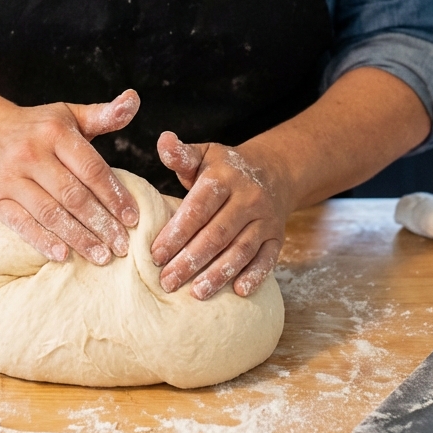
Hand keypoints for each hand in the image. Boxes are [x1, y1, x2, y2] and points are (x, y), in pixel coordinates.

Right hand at [0, 88, 140, 265]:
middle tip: (122, 246)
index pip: (91, 168)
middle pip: (72, 195)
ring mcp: (10, 178)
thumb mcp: (69, 115)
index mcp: (54, 132)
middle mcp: (30, 153)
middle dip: (101, 223)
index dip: (114, 195)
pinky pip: (22, 224)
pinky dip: (43, 241)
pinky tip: (63, 254)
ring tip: (101, 256)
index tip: (133, 218)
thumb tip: (134, 99)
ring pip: (50, 213)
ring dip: (78, 237)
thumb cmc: (38, 127)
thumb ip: (104, 114)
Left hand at [150, 131, 287, 300]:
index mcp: (225, 178)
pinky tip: (238, 292)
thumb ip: (181, 155)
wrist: (274, 171)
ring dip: (218, 273)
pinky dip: (255, 276)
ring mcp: (265, 220)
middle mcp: (248, 199)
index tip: (155, 254)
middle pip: (217, 234)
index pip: (198, 209)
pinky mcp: (277, 237)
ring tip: (195, 292)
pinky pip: (268, 259)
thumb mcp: (204, 155)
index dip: (177, 233)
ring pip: (241, 250)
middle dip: (190, 260)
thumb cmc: (226, 168)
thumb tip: (163, 140)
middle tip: (166, 281)